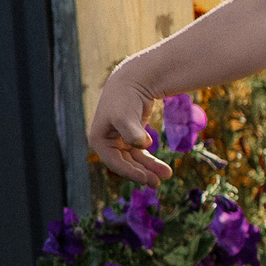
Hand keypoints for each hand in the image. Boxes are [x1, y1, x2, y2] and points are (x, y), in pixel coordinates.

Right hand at [87, 64, 172, 184]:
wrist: (134, 81)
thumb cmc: (126, 98)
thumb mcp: (126, 116)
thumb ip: (132, 132)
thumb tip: (142, 146)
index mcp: (98, 139)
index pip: (115, 162)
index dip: (131, 172)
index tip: (147, 180)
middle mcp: (106, 142)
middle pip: (125, 163)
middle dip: (142, 173)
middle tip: (157, 184)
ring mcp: (118, 139)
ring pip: (134, 159)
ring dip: (149, 168)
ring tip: (167, 176)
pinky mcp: (130, 135)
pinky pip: (139, 153)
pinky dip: (150, 160)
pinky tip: (162, 167)